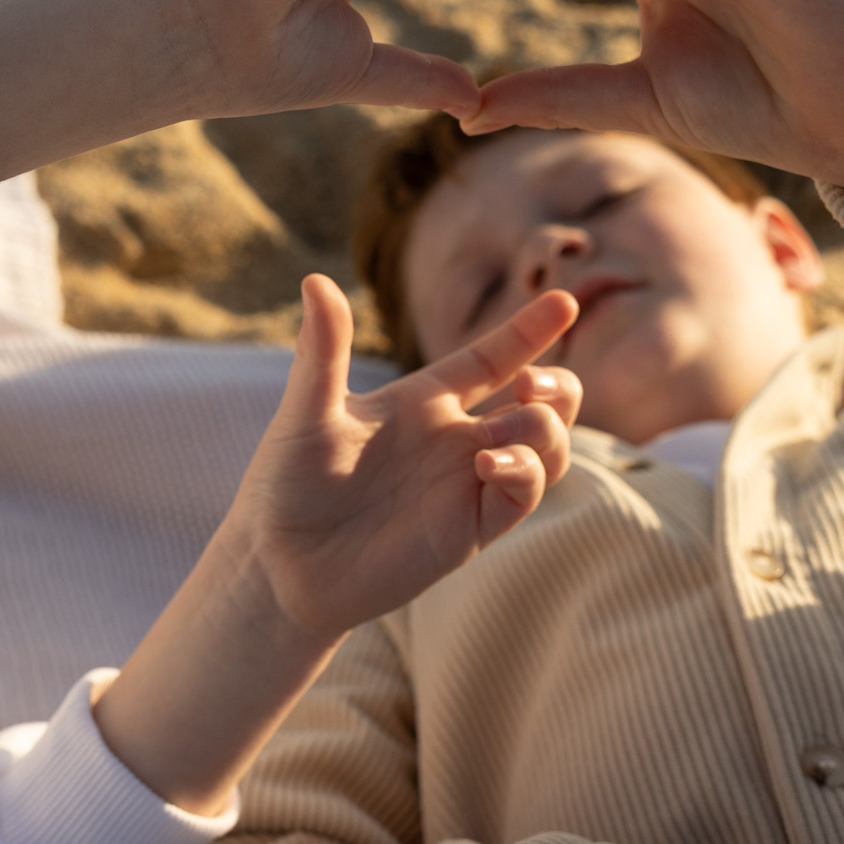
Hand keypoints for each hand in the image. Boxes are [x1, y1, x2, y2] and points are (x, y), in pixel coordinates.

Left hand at [236, 274, 580, 639]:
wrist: (279, 564)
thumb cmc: (286, 483)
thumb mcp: (306, 409)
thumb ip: (323, 349)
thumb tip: (314, 279)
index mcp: (424, 402)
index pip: (492, 359)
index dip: (528, 332)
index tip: (564, 300)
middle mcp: (455, 440)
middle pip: (540, 404)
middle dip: (557, 386)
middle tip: (530, 383)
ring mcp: (467, 485)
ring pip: (545, 447)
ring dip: (546, 429)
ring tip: (505, 431)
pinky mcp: (469, 529)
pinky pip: (523, 494)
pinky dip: (524, 473)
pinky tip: (490, 464)